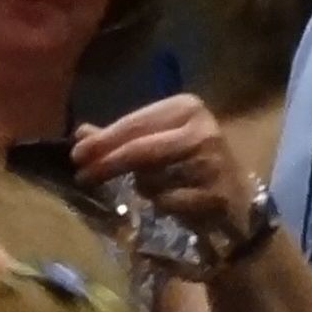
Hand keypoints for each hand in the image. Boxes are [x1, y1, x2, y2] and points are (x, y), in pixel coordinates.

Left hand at [70, 94, 252, 253]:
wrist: (235, 197)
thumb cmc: (189, 166)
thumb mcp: (157, 143)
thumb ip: (120, 139)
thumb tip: (79, 134)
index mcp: (186, 107)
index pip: (135, 123)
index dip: (104, 141)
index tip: (76, 155)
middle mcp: (200, 129)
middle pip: (140, 148)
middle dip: (107, 164)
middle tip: (81, 176)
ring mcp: (209, 161)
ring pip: (152, 177)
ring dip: (140, 186)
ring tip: (142, 187)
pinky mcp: (213, 193)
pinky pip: (168, 203)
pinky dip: (160, 204)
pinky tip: (168, 202)